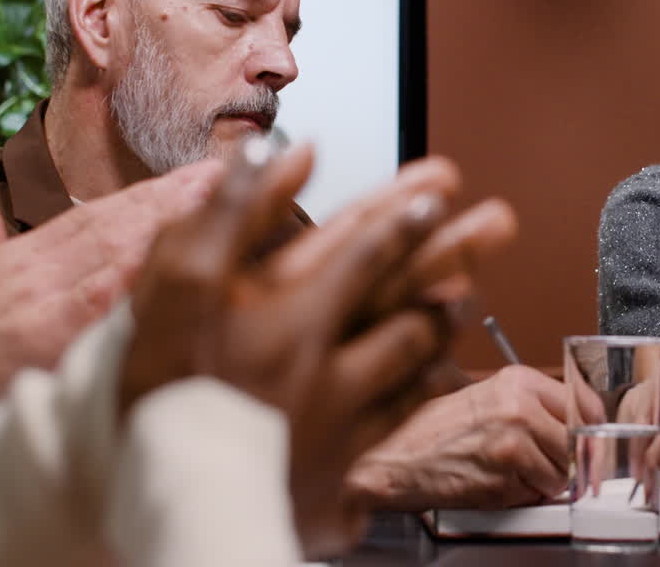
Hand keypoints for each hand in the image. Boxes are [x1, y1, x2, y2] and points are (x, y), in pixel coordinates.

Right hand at [0, 160, 220, 449]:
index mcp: (28, 254)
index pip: (99, 213)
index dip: (149, 193)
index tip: (192, 176)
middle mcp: (40, 267)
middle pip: (116, 222)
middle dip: (172, 197)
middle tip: (223, 174)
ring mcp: (44, 298)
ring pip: (114, 249)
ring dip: (167, 223)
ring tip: (213, 201)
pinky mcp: (44, 334)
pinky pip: (98, 300)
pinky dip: (135, 276)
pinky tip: (172, 260)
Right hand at [122, 148, 516, 555]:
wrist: (174, 506)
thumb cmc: (161, 397)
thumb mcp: (176, 289)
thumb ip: (232, 215)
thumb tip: (286, 153)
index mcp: (289, 315)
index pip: (361, 250)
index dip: (404, 215)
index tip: (439, 187)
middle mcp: (329, 361)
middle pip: (405, 296)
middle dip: (455, 252)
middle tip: (498, 221)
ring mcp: (343, 416)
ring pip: (413, 358)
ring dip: (443, 321)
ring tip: (468, 295)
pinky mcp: (346, 467)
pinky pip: (402, 419)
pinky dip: (426, 389)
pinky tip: (443, 374)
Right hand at [346, 365, 569, 510]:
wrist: (393, 456)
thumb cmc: (435, 427)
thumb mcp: (489, 394)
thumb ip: (536, 403)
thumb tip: (581, 420)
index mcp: (518, 381)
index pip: (585, 405)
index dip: (590, 428)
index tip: (588, 437)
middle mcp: (518, 409)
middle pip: (577, 444)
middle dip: (564, 458)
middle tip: (541, 458)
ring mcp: (511, 447)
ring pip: (561, 476)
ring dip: (542, 481)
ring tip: (511, 468)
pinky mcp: (501, 482)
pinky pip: (535, 496)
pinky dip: (521, 496)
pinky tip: (495, 480)